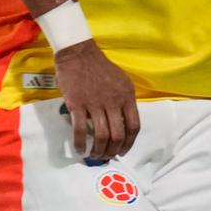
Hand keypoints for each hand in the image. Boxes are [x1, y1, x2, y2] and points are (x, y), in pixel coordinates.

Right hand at [55, 40, 139, 159]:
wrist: (78, 54)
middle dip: (113, 150)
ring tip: (95, 155)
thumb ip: (124, 100)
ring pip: (101, 135)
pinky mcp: (77, 105)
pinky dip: (80, 143)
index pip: (133, 126)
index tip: (123, 151)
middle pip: (118, 134)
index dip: (129, 143)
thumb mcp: (121, 81)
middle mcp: (113, 102)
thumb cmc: (99, 67)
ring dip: (99, 150)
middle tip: (107, 156)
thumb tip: (123, 121)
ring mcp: (95, 104)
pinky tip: (79, 149)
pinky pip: (80, 130)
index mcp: (126, 96)